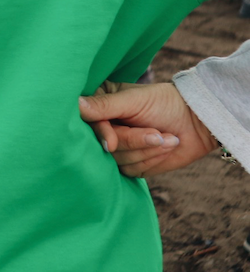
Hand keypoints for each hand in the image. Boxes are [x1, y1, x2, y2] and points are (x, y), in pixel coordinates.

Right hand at [78, 82, 218, 176]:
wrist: (197, 122)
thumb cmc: (165, 102)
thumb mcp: (133, 100)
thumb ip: (104, 105)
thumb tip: (75, 104)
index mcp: (99, 105)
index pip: (87, 122)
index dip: (100, 133)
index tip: (112, 141)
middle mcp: (103, 126)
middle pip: (103, 145)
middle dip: (132, 141)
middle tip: (157, 133)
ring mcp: (116, 147)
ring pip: (116, 160)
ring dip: (146, 150)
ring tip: (167, 138)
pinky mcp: (130, 164)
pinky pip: (130, 170)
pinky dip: (151, 160)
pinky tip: (166, 147)